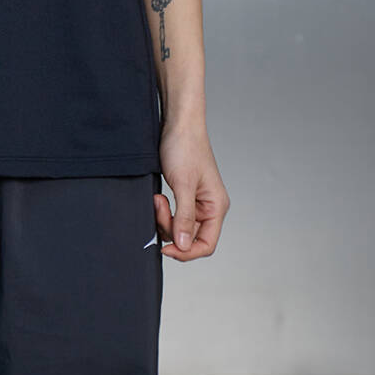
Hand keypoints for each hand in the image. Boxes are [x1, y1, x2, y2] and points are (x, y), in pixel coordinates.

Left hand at [154, 118, 229, 260]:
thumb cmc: (185, 147)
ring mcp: (197, 202)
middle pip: (189, 237)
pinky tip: (158, 197)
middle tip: (158, 205)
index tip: (166, 248)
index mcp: (216, 207)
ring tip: (158, 197)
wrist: (178, 123)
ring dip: (164, 217)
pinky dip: (163, 211)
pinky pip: (174, 214)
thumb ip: (184, 217)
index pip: (206, 244)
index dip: (186, 252)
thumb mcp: (183, 184)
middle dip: (170, 226)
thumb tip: (183, 246)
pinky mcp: (185, 195)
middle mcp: (209, 207)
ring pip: (179, 227)